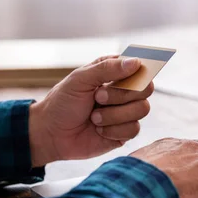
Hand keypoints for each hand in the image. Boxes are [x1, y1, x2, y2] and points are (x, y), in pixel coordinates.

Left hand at [29, 55, 153, 166]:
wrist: (51, 134)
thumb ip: (107, 69)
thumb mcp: (80, 79)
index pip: (140, 67)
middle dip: (121, 95)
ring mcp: (125, 113)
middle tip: (98, 97)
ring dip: (114, 115)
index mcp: (114, 73)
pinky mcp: (124, 133)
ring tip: (94, 118)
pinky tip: (98, 130)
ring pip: (142, 109)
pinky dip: (113, 130)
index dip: (139, 72)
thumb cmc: (62, 103)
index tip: (126, 77)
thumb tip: (136, 63)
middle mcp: (123, 91)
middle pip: (146, 89)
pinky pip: (134, 130)